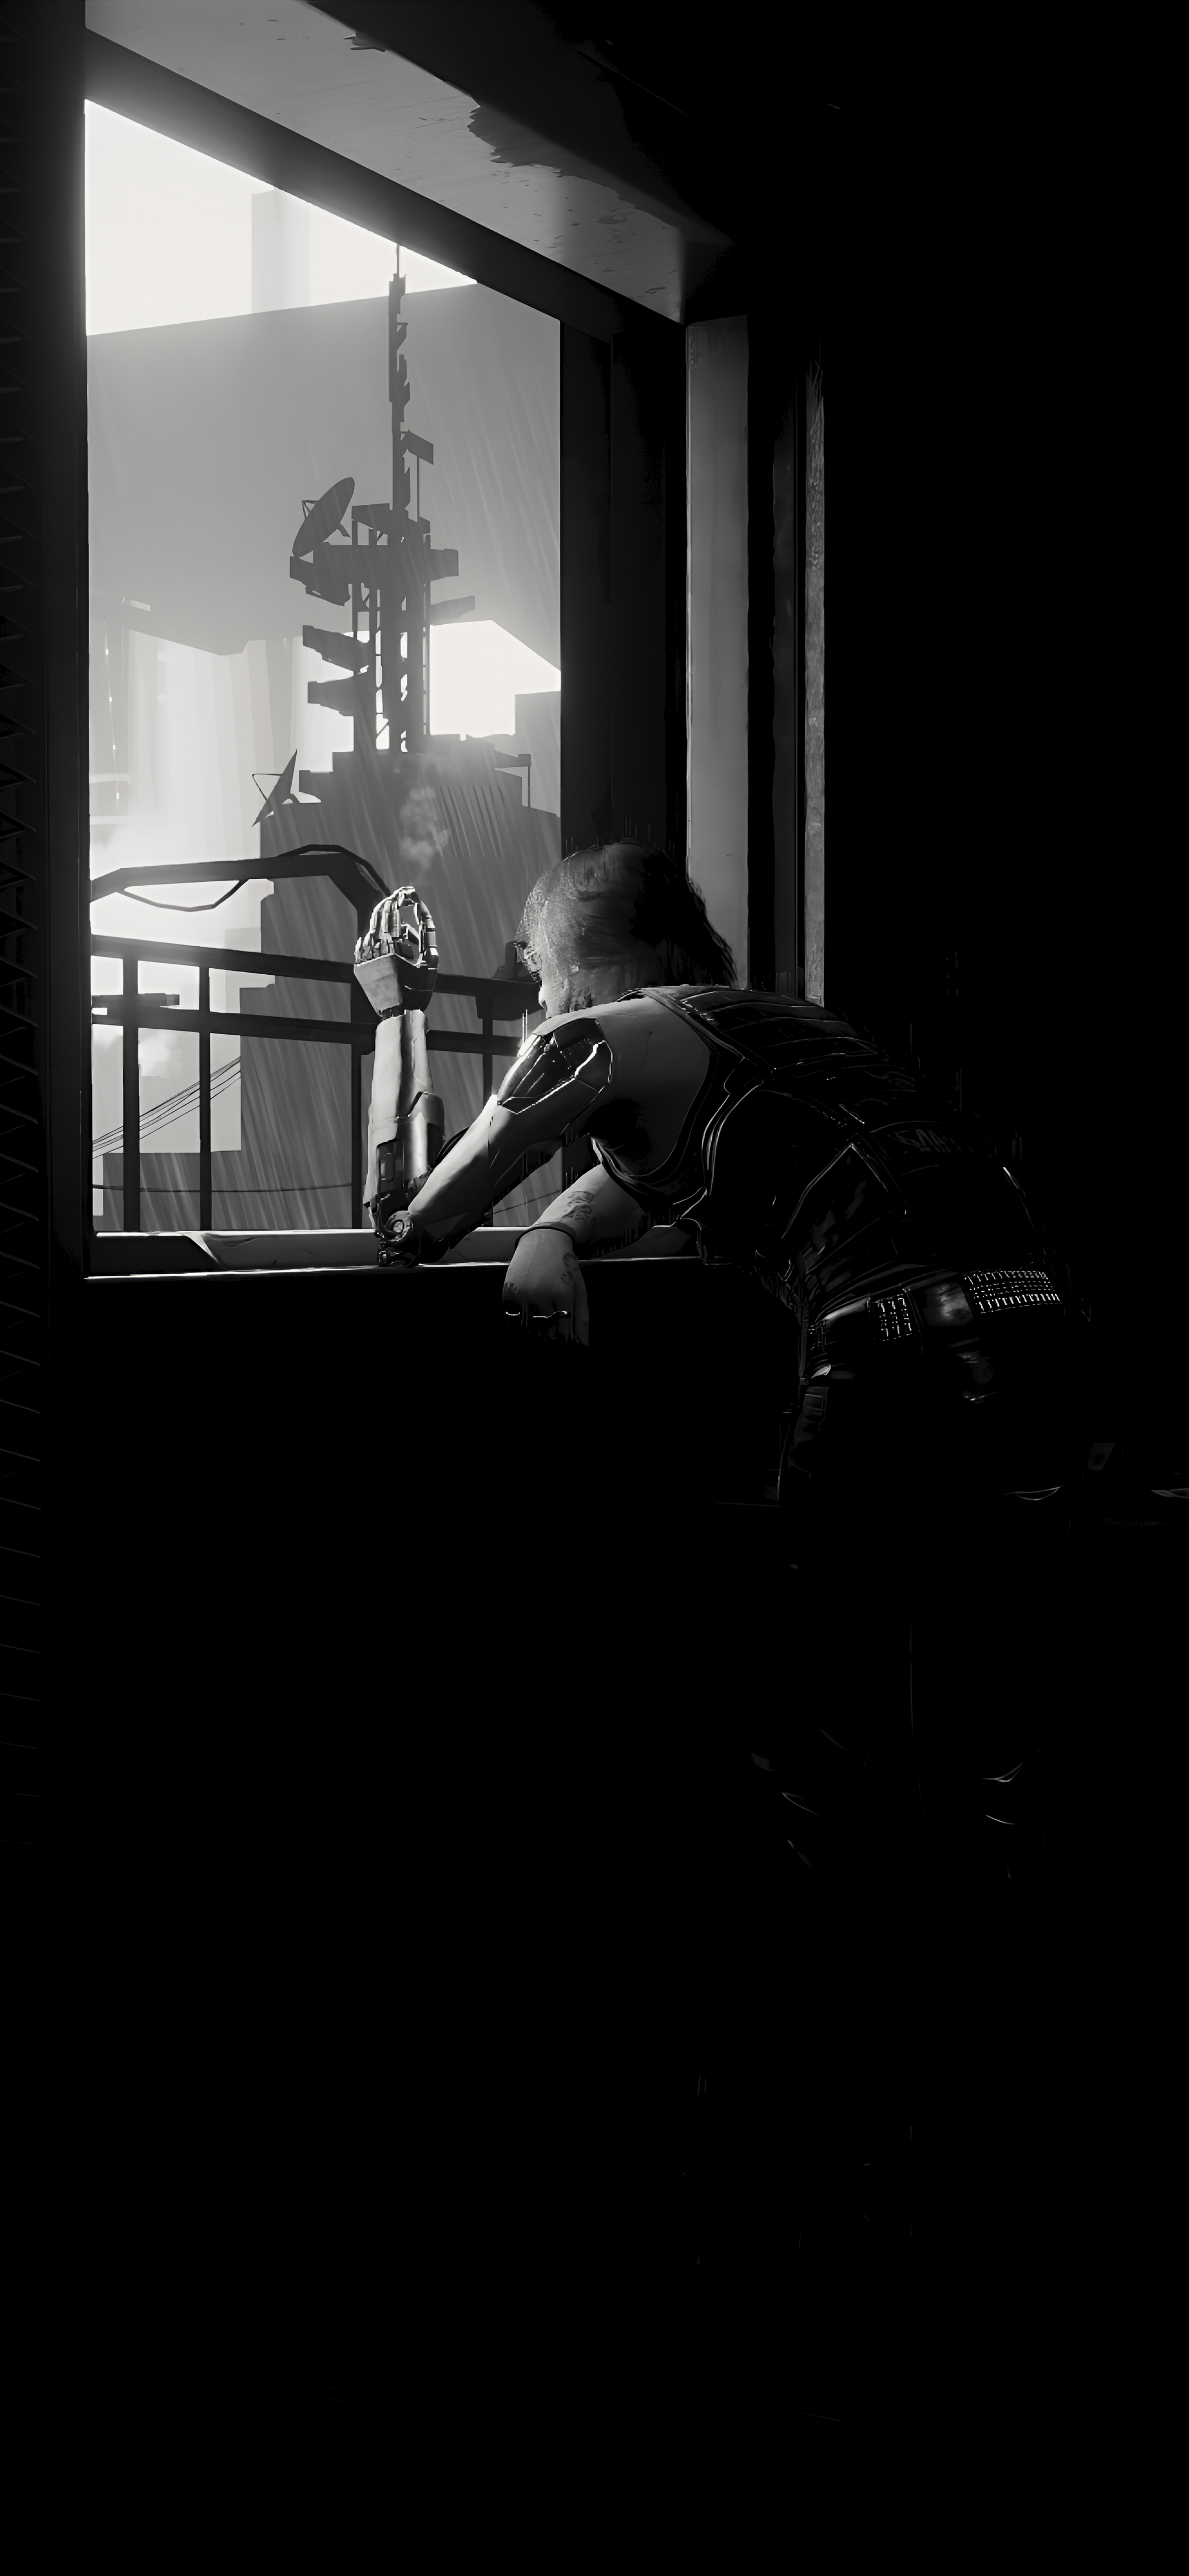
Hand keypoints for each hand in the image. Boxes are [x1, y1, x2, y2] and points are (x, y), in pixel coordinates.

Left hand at [355, 887, 438, 1009]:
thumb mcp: (430, 962)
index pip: (394, 919)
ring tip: (383, 911)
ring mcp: (367, 961)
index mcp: (395, 951)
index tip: (403, 895)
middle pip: (380, 922)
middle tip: (392, 898)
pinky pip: (361, 949)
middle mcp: (378, 953)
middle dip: (387, 908)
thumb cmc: (420, 989)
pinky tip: (370, 934)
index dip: (398, 904)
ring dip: (377, 921)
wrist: (400, 1014)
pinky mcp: (360, 970)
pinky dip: (366, 940)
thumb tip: (421, 912)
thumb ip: (427, 936)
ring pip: (370, 933)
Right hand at [502, 1228, 588, 1345]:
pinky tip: (527, 1313)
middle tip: (552, 1334)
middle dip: (549, 1337)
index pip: (562, 1333)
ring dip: (534, 1330)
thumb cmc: (564, 1267)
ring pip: (527, 1327)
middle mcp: (540, 1296)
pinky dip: (519, 1320)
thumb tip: (584, 1344)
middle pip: (544, 1333)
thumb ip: (581, 1318)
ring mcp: (522, 1294)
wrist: (544, 1240)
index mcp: (562, 1296)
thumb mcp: (578, 1290)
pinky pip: (512, 1317)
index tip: (564, 1342)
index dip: (564, 1341)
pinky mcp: (508, 1292)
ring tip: (541, 1322)